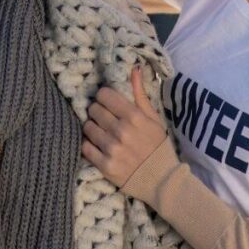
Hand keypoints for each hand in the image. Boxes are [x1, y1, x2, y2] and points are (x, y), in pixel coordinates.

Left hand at [82, 67, 167, 186]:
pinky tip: (98, 145)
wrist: (162, 180)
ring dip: (92, 127)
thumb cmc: (158, 146)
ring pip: (87, 127)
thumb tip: (134, 69)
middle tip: (104, 118)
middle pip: (93, 109)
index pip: (104, 95)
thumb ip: (140, 94)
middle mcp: (121, 131)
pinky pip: (85, 147)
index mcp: (134, 116)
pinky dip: (89, 144)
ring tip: (102, 132)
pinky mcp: (104, 165)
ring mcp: (112, 149)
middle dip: (97, 111)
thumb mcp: (154, 118)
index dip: (104, 97)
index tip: (107, 102)